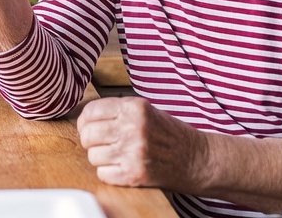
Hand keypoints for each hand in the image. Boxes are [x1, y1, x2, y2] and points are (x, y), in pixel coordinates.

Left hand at [76, 96, 204, 190]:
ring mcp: (133, 152)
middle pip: (88, 135)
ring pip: (93, 156)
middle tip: (101, 143)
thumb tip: (86, 118)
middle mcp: (133, 128)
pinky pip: (103, 173)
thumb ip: (119, 111)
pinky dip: (109, 172)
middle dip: (90, 141)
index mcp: (135, 108)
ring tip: (117, 155)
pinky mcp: (134, 174)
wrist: (196, 159)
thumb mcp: (146, 111)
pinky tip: (122, 167)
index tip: (88, 127)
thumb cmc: (170, 134)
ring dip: (100, 158)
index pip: (91, 111)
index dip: (85, 121)